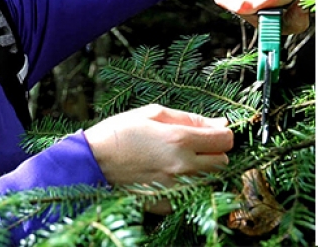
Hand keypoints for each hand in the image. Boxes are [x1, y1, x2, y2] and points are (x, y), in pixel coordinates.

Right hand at [84, 104, 232, 213]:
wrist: (91, 163)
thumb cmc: (119, 133)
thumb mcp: (153, 113)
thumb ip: (190, 118)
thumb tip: (220, 123)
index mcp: (180, 140)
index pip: (226, 140)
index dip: (221, 133)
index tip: (211, 132)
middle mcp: (183, 167)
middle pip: (223, 162)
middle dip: (213, 152)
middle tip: (193, 146)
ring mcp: (176, 188)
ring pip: (210, 180)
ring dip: (201, 170)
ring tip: (177, 160)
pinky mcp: (168, 203)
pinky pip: (191, 193)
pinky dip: (186, 185)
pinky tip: (166, 175)